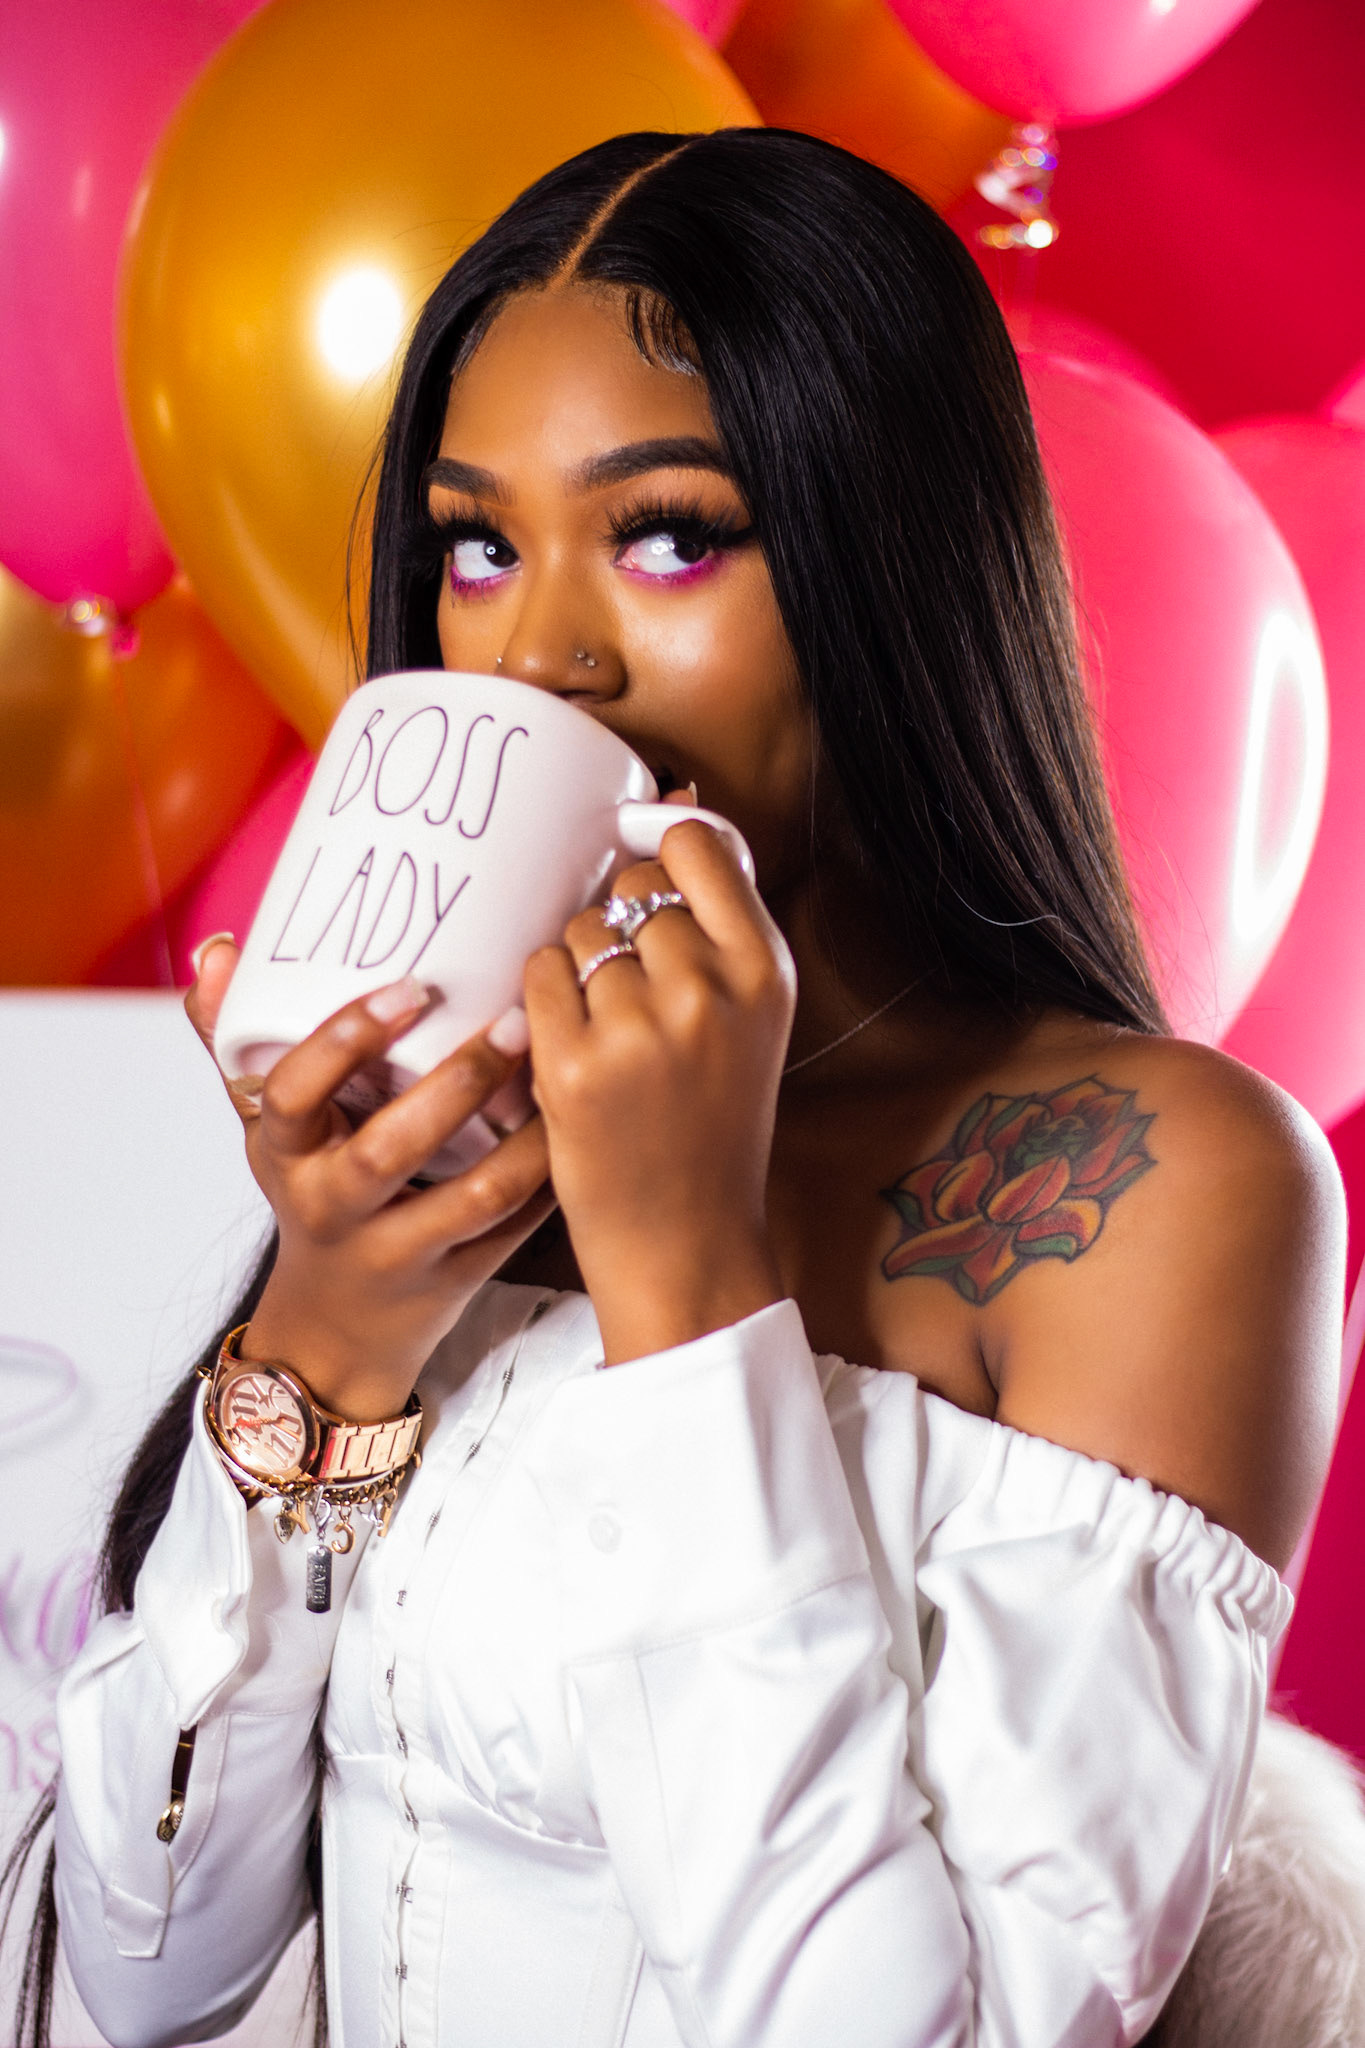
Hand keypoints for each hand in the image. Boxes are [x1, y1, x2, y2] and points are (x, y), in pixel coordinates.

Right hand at [186, 941, 554, 1417]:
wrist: (332, 1331)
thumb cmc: (310, 1198)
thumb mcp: (266, 1131)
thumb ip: (236, 1040)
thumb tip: (218, 950)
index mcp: (285, 1155)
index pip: (292, 1094)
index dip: (346, 1040)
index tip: (410, 988)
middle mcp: (334, 1206)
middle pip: (390, 1148)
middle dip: (458, 1082)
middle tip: (514, 1021)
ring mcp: (397, 1251)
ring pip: (472, 1197)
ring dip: (527, 1139)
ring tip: (563, 1075)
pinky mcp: (455, 1281)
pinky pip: (514, 1229)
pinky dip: (552, 1179)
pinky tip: (580, 1129)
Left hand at [524, 815, 795, 1366]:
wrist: (687, 1242)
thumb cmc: (713, 1124)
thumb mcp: (748, 1019)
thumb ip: (719, 921)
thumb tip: (679, 793)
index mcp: (765, 971)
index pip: (698, 844)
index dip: (665, 854)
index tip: (655, 886)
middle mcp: (709, 989)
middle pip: (632, 889)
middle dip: (622, 931)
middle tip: (637, 1004)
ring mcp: (640, 1027)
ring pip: (582, 932)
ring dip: (582, 971)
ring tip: (611, 1038)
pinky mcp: (575, 1063)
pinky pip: (539, 975)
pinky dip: (543, 1006)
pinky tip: (574, 1053)